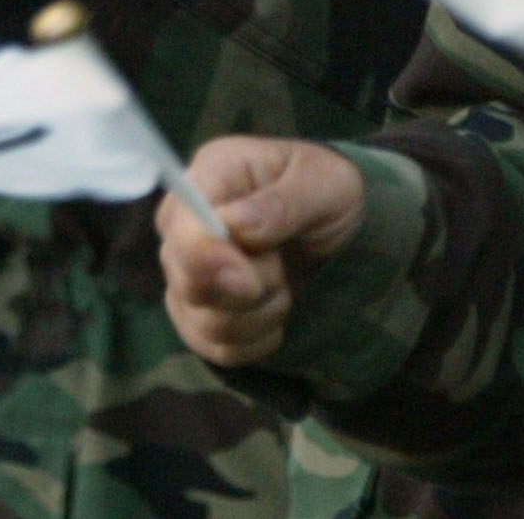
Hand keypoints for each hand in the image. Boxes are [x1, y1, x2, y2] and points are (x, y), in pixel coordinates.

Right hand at [159, 137, 364, 367]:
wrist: (341, 227)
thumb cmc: (327, 189)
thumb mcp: (323, 182)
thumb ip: (282, 203)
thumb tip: (237, 225)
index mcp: (211, 175)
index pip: (182, 226)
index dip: (206, 260)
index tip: (249, 283)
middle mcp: (186, 224)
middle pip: (186, 282)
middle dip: (249, 290)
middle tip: (283, 269)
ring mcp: (187, 271)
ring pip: (202, 322)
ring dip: (259, 315)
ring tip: (286, 284)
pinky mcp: (198, 312)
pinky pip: (215, 348)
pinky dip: (255, 340)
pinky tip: (276, 312)